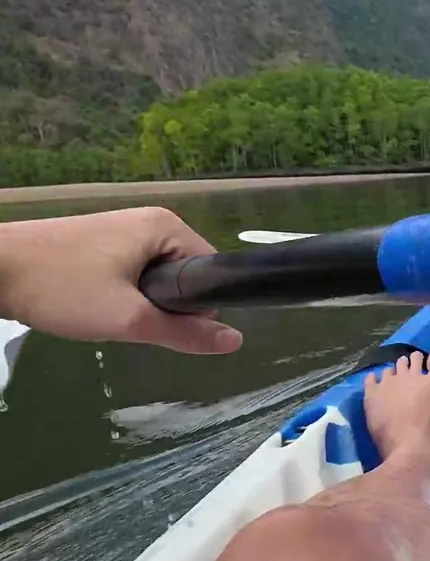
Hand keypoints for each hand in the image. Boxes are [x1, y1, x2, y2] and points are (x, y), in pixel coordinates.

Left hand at [0, 207, 242, 354]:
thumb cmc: (62, 287)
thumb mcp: (129, 319)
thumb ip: (185, 333)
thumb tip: (236, 341)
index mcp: (167, 226)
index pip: (210, 272)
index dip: (197, 306)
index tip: (164, 323)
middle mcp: (151, 220)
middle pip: (185, 275)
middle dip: (164, 305)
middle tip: (130, 320)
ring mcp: (124, 228)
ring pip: (156, 277)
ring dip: (140, 302)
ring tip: (108, 312)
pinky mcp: (102, 240)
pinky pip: (133, 272)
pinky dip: (121, 293)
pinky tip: (94, 303)